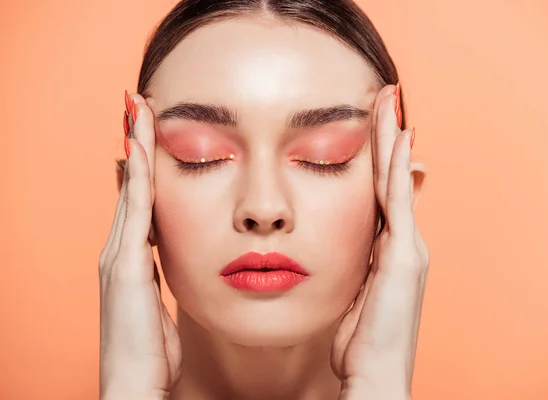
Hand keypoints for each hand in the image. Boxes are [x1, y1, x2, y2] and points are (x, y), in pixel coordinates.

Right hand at [98, 94, 180, 399]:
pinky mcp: (125, 267)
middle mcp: (121, 250)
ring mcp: (119, 257)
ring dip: (134, 149)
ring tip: (137, 111)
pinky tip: (139, 151)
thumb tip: (171, 256)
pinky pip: (134, 213)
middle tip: (138, 105)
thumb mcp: (161, 304)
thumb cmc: (152, 351)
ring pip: (129, 190)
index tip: (153, 131)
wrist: (135, 385)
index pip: (140, 199)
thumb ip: (164, 275)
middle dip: (134, 144)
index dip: (145, 164)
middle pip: (129, 185)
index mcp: (133, 258)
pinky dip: (136, 179)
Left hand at [331, 85, 428, 398]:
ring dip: (391, 140)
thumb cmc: (359, 344)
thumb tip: (334, 250)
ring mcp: (406, 248)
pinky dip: (396, 167)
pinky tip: (394, 137)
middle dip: (388, 137)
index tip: (371, 126)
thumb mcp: (351, 297)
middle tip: (386, 97)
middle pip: (391, 178)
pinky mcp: (403, 256)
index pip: (380, 193)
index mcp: (387, 251)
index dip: (377, 158)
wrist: (374, 376)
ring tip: (388, 102)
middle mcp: (402, 243)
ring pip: (395, 181)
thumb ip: (349, 269)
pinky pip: (397, 200)